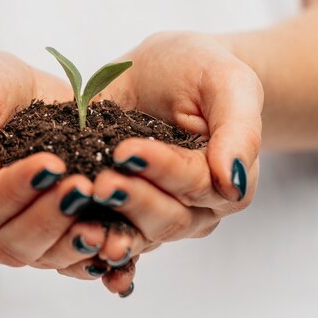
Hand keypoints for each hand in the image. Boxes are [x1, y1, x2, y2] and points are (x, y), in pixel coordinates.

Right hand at [0, 52, 112, 273]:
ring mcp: (10, 237)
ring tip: (103, 220)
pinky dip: (92, 253)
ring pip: (42, 256)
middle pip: (10, 242)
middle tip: (83, 186)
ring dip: (73, 240)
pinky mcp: (46, 234)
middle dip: (50, 217)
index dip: (15, 190)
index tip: (52, 163)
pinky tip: (116, 240)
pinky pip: (67, 255)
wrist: (7, 94)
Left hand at [85, 32, 262, 272]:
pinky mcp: (121, 210)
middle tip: (101, 183)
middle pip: (168, 218)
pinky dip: (95, 247)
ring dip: (111, 230)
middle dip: (133, 200)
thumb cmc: (200, 70)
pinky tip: (78, 247)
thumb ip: (239, 129)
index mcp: (224, 178)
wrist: (160, 71)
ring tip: (82, 216)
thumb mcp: (228, 82)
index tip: (128, 151)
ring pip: (138, 234)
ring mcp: (156, 212)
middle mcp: (194, 206)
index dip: (164, 170)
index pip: (197, 183)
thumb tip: (232, 180)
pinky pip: (111, 236)